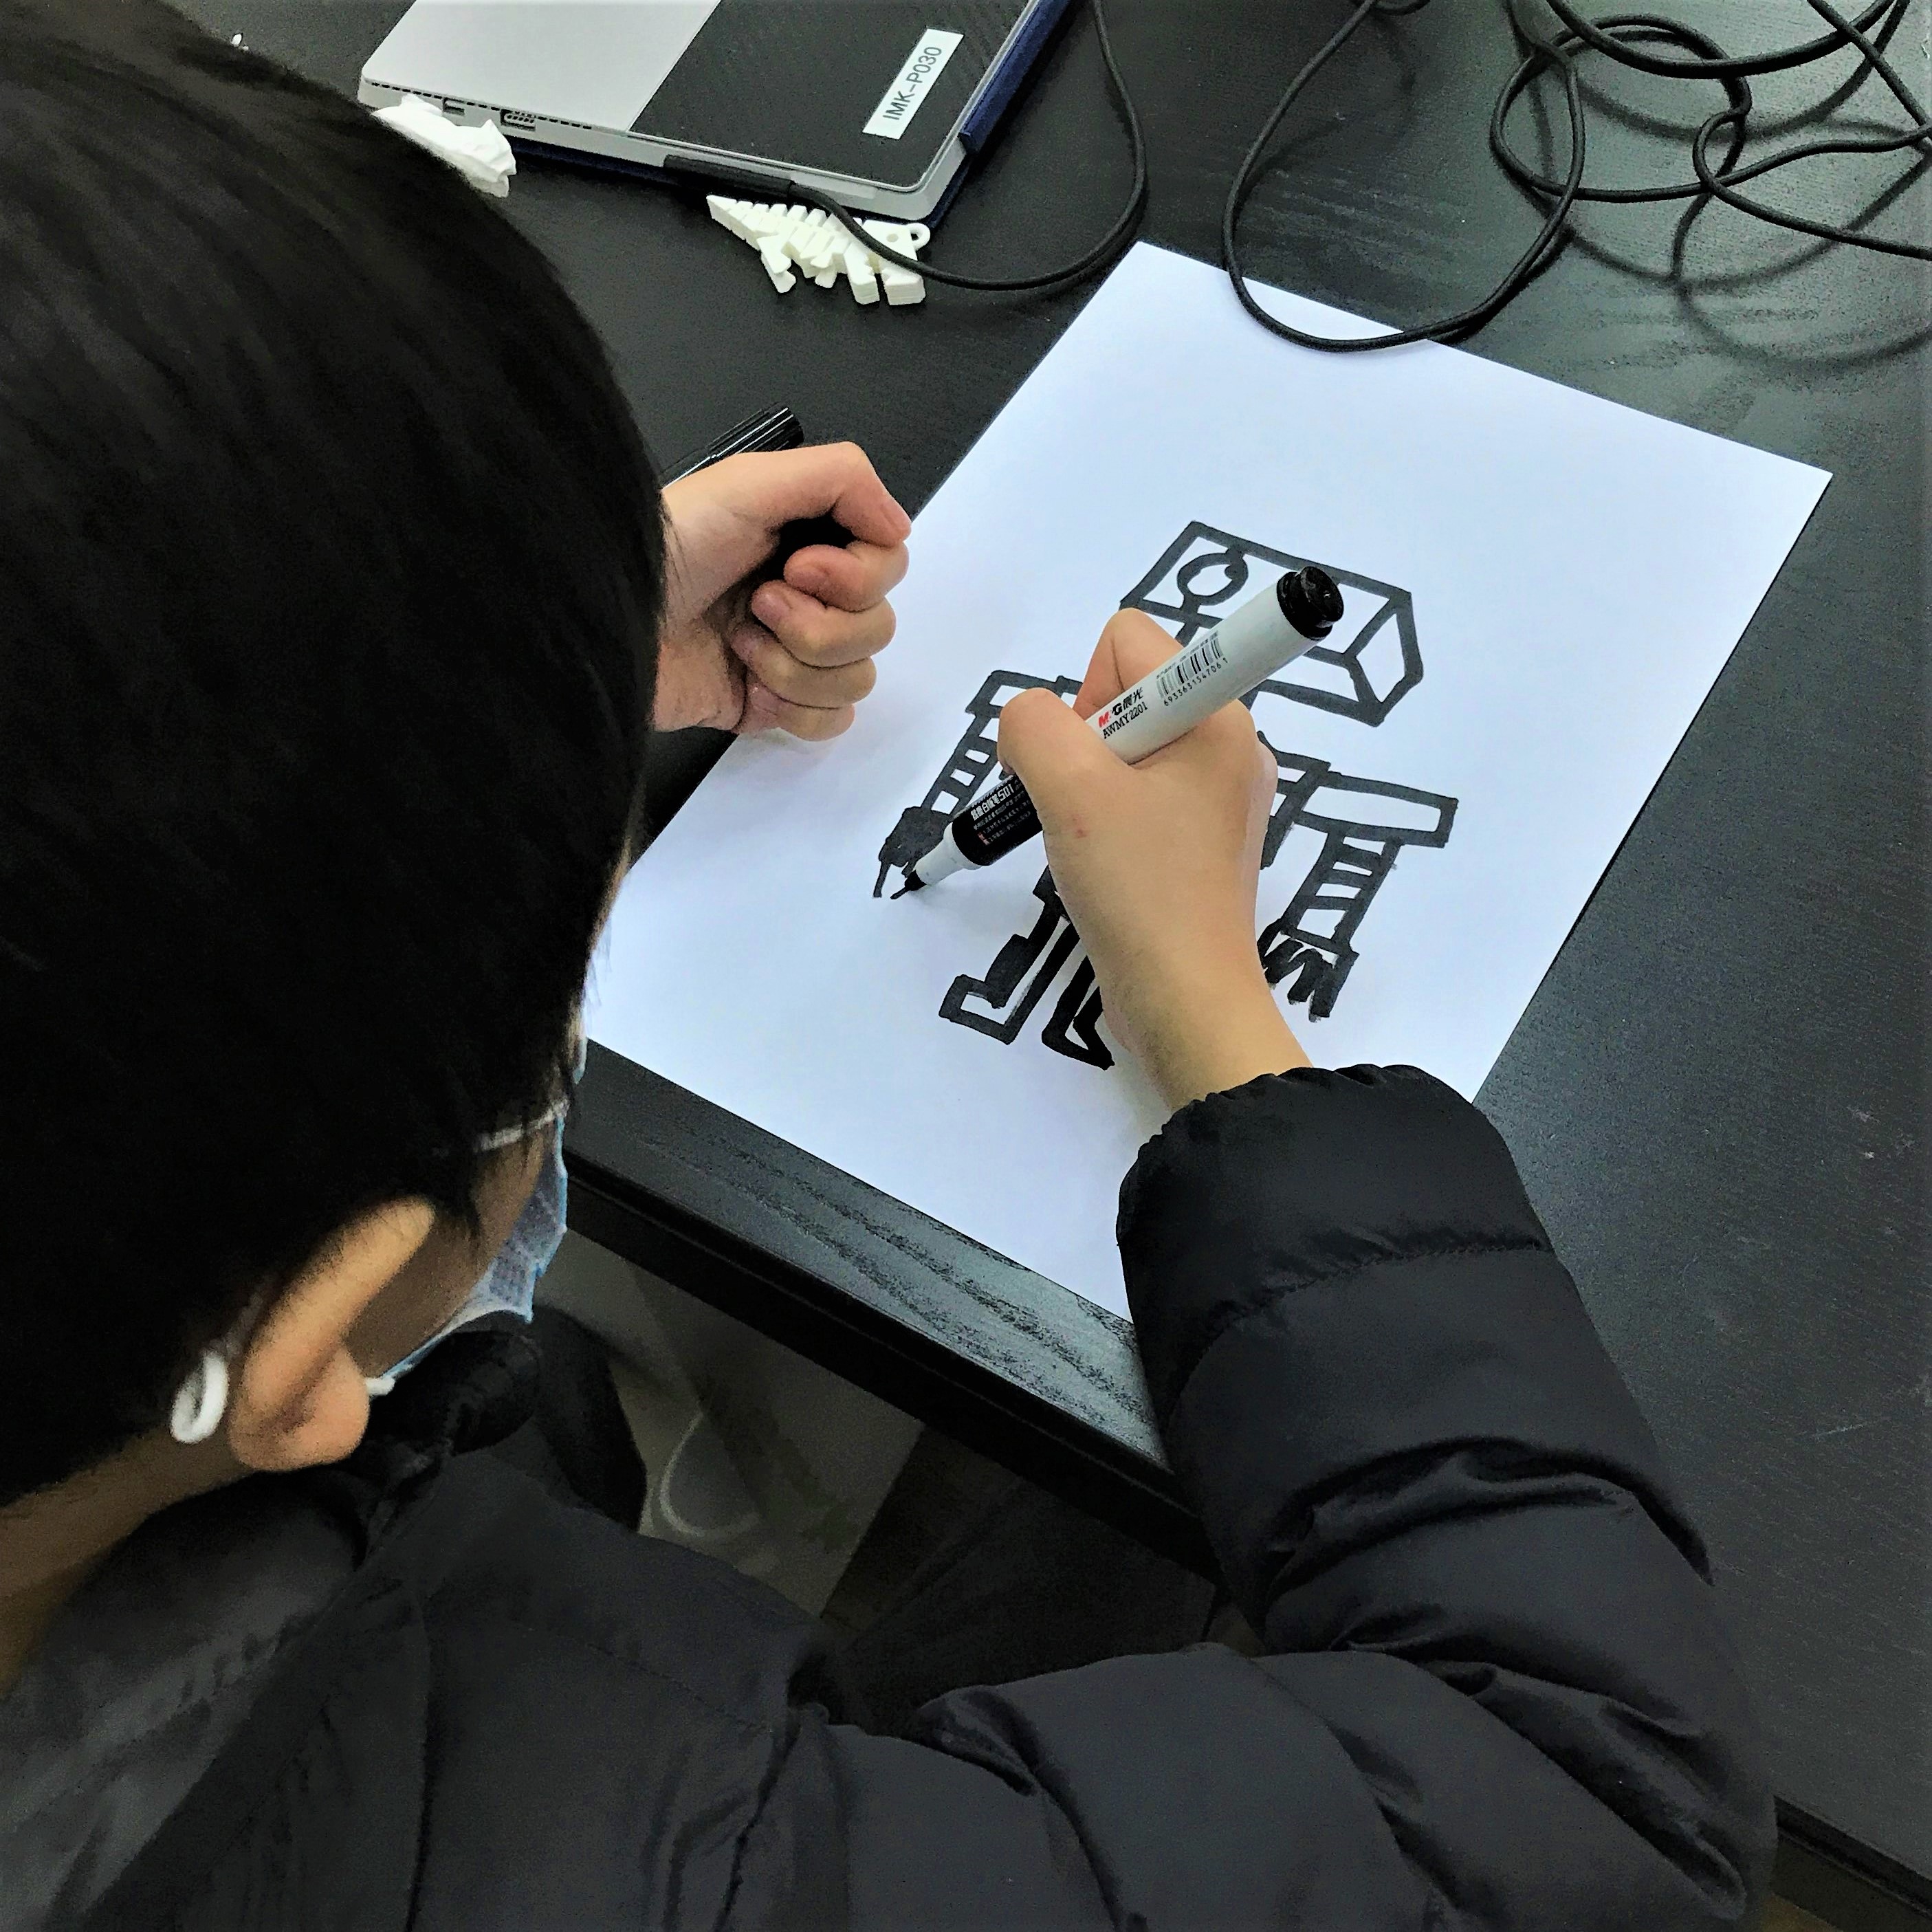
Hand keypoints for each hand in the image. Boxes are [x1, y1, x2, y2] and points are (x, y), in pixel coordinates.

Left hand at [655, 442, 909, 737]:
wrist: (602, 630)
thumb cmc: (663, 553)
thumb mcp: (746, 484)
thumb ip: (838, 477)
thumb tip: (900, 525)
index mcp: (803, 539)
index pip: (887, 564)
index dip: (856, 576)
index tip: (800, 566)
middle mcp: (804, 596)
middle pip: (879, 626)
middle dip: (820, 624)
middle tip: (758, 605)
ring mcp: (789, 655)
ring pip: (857, 677)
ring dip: (797, 665)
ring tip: (740, 643)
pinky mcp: (770, 706)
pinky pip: (831, 722)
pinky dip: (794, 708)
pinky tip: (748, 685)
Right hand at [998, 610, 1310, 1110]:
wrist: (1185, 1002)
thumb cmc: (1139, 888)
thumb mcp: (1069, 788)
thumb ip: (1033, 724)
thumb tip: (1031, 723)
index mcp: (1219, 714)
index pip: (1127, 638)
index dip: (1085, 690)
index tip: (1093, 764)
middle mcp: (1229, 744)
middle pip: (1122, 691)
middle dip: (1081, 744)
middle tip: (1087, 811)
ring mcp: (1217, 796)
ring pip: (1121, 749)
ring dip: (1086, 789)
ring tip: (1092, 845)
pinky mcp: (1199, 842)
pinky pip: (1135, 797)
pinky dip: (1104, 823)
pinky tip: (1103, 867)